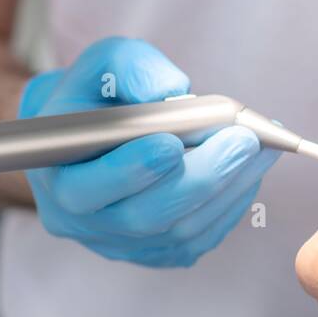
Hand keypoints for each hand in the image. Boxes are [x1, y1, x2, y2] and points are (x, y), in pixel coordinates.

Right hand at [19, 37, 276, 266]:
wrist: (89, 134)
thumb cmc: (95, 96)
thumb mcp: (102, 65)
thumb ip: (129, 67)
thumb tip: (171, 90)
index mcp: (55, 175)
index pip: (88, 188)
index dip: (131, 169)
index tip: (172, 142)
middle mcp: (83, 220)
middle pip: (145, 216)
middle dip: (200, 177)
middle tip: (242, 141)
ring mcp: (120, 242)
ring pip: (180, 231)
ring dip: (228, 189)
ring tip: (261, 149)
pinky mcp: (156, 251)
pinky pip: (199, 239)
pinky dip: (230, 204)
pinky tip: (251, 170)